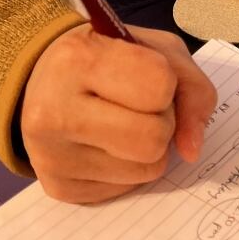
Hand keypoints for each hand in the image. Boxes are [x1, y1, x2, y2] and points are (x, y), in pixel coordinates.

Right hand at [20, 24, 216, 204]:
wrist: (45, 78)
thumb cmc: (111, 56)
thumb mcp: (157, 49)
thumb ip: (191, 88)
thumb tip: (192, 149)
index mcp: (79, 58)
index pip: (159, 87)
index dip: (167, 84)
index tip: (149, 76)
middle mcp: (55, 110)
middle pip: (152, 139)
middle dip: (162, 122)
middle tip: (143, 106)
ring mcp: (50, 156)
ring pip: (145, 170)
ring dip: (149, 149)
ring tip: (124, 122)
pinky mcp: (57, 188)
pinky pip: (125, 189)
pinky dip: (129, 167)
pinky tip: (107, 143)